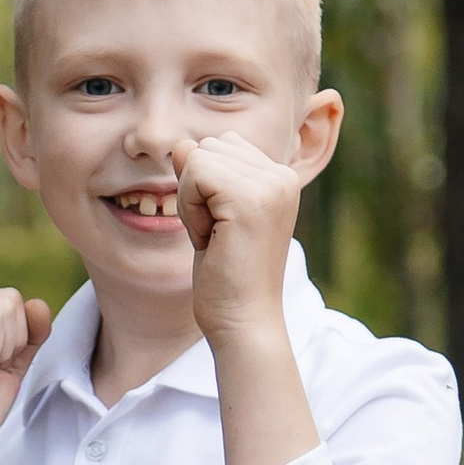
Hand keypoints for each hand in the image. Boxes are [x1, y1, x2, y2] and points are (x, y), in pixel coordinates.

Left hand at [175, 132, 301, 350]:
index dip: (206, 187)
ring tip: (215, 237)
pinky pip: (195, 173)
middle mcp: (282, 176)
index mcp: (281, 178)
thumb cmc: (227, 276)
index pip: (222, 146)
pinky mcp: (250, 198)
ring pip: (199, 157)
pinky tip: (210, 240)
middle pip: (209, 146)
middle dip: (196, 191)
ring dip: (191, 200)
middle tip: (217, 235)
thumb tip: (181, 144)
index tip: (222, 228)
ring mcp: (270, 185)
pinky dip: (189, 209)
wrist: (243, 321)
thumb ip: (202, 175)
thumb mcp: (212, 214)